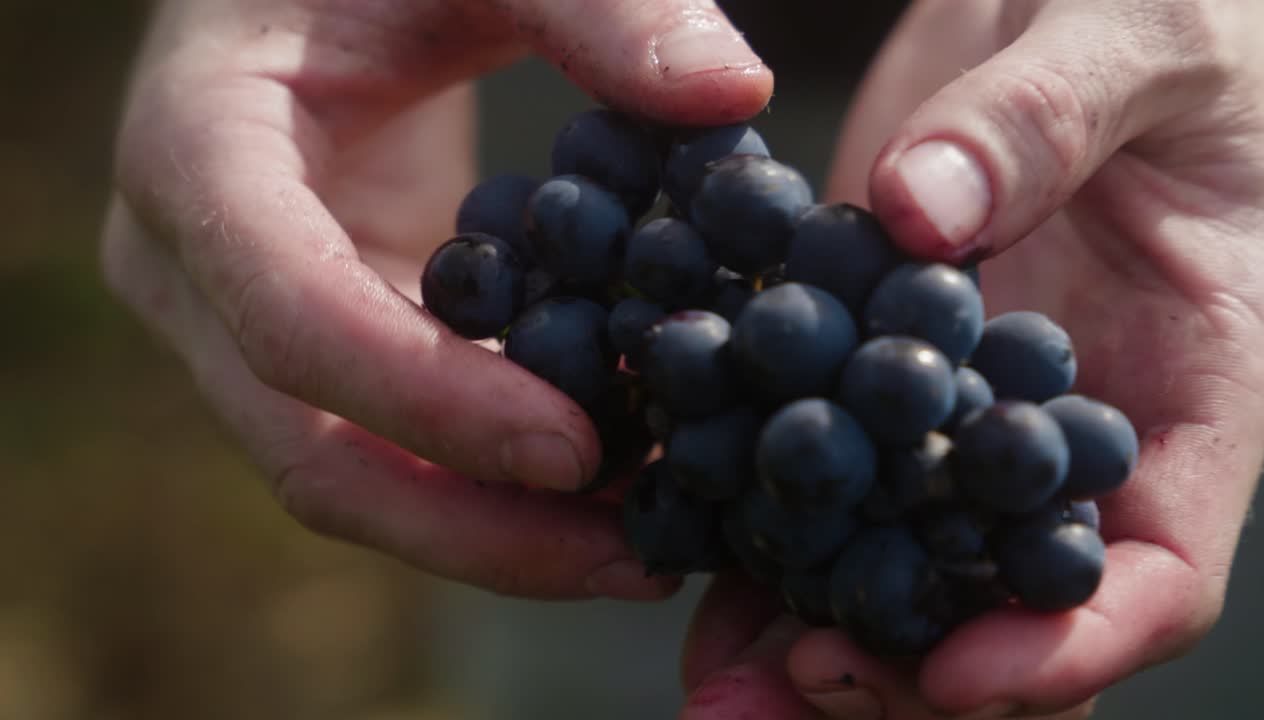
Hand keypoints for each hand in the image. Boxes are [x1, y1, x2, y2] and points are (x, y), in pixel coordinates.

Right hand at [101, 0, 770, 599]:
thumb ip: (600, 5)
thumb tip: (735, 92)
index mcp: (197, 152)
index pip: (292, 315)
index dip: (430, 400)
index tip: (581, 449)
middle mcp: (193, 269)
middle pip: (313, 454)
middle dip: (477, 527)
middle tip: (639, 559)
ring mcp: (243, 326)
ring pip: (352, 481)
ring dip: (497, 536)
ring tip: (648, 548)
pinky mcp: (308, 352)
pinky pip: (390, 448)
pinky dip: (494, 486)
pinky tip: (612, 489)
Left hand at [682, 0, 1263, 716]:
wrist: (1085, 1)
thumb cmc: (1181, 6)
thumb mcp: (1139, 30)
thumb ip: (1044, 118)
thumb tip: (922, 210)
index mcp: (1193, 387)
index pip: (1154, 574)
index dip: (1066, 644)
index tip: (953, 672)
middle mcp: (1071, 429)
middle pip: (1004, 608)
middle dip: (907, 678)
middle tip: (792, 695)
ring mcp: (967, 411)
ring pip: (903, 566)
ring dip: (810, 638)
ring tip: (714, 692)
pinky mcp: (878, 369)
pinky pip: (820, 470)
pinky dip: (756, 531)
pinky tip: (680, 558)